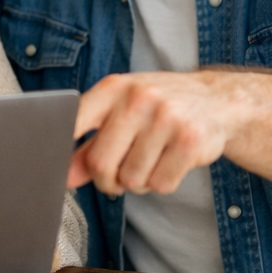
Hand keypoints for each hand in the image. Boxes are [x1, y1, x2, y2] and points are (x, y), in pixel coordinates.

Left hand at [68, 72, 233, 195]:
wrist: (217, 100)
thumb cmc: (159, 108)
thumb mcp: (121, 113)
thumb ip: (90, 143)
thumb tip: (65, 175)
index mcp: (113, 88)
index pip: (73, 120)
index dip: (59, 148)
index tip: (54, 164)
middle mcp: (139, 98)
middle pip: (100, 163)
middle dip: (106, 179)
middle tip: (117, 175)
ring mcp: (166, 118)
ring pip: (131, 179)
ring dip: (138, 182)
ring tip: (151, 160)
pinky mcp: (190, 140)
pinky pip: (160, 184)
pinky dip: (162, 183)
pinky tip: (169, 163)